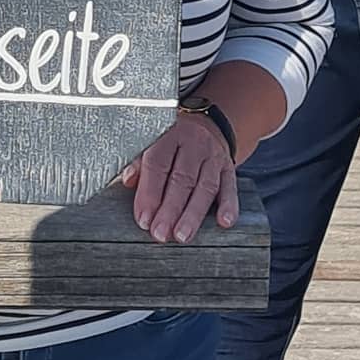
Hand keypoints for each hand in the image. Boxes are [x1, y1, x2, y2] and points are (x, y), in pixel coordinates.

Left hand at [121, 114, 237, 243]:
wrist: (206, 124)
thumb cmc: (171, 140)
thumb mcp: (151, 141)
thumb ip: (139, 162)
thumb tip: (128, 181)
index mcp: (168, 134)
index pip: (157, 164)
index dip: (149, 194)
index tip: (143, 219)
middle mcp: (193, 143)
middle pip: (182, 179)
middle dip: (170, 210)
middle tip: (160, 233)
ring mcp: (214, 155)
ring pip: (205, 187)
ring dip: (193, 214)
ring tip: (182, 235)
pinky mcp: (229, 167)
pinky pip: (231, 187)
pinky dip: (228, 206)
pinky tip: (223, 222)